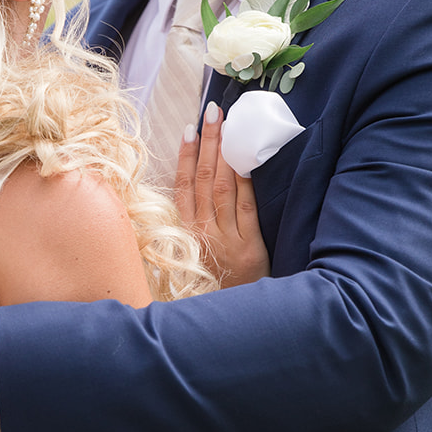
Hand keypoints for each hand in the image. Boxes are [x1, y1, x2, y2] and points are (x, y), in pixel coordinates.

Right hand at [175, 102, 269, 287]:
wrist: (236, 320)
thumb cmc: (217, 284)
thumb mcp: (196, 254)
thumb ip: (195, 224)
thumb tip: (198, 183)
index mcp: (185, 233)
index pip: (182, 186)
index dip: (185, 156)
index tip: (189, 128)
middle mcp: (202, 233)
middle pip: (203, 179)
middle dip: (208, 142)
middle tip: (213, 111)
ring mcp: (225, 240)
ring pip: (222, 188)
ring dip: (224, 153)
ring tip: (227, 125)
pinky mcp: (249, 248)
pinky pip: (245, 207)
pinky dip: (244, 181)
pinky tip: (245, 159)